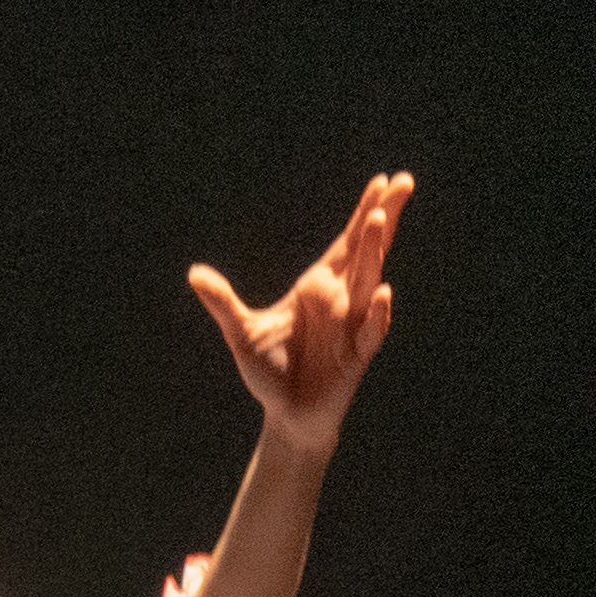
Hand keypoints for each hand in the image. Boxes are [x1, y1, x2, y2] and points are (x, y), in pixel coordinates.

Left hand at [192, 169, 408, 459]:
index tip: (381, 180)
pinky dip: (375, 313)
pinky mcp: (357, 356)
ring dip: (373, 252)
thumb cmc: (269, 371)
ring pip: (367, 281)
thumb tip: (194, 273)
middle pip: (366, 251)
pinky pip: (370, 331)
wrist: (286, 416)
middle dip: (381, 217)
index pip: (344, 243)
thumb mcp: (240, 333)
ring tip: (379, 219)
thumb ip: (222, 303)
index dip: (362, 212)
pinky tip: (381, 293)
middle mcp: (342, 300)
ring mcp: (352, 325)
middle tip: (402, 181)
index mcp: (318, 287)